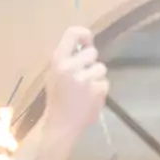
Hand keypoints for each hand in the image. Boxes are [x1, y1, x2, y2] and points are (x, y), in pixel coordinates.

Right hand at [43, 26, 108, 143]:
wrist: (60, 125)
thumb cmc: (57, 98)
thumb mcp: (54, 73)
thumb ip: (68, 57)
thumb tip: (87, 42)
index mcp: (58, 60)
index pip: (73, 33)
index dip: (84, 34)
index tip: (87, 41)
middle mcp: (71, 66)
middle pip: (92, 52)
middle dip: (91, 63)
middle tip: (82, 77)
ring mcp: (85, 79)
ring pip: (101, 68)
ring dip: (96, 78)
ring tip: (85, 91)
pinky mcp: (97, 91)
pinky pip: (105, 83)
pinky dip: (100, 91)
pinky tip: (89, 100)